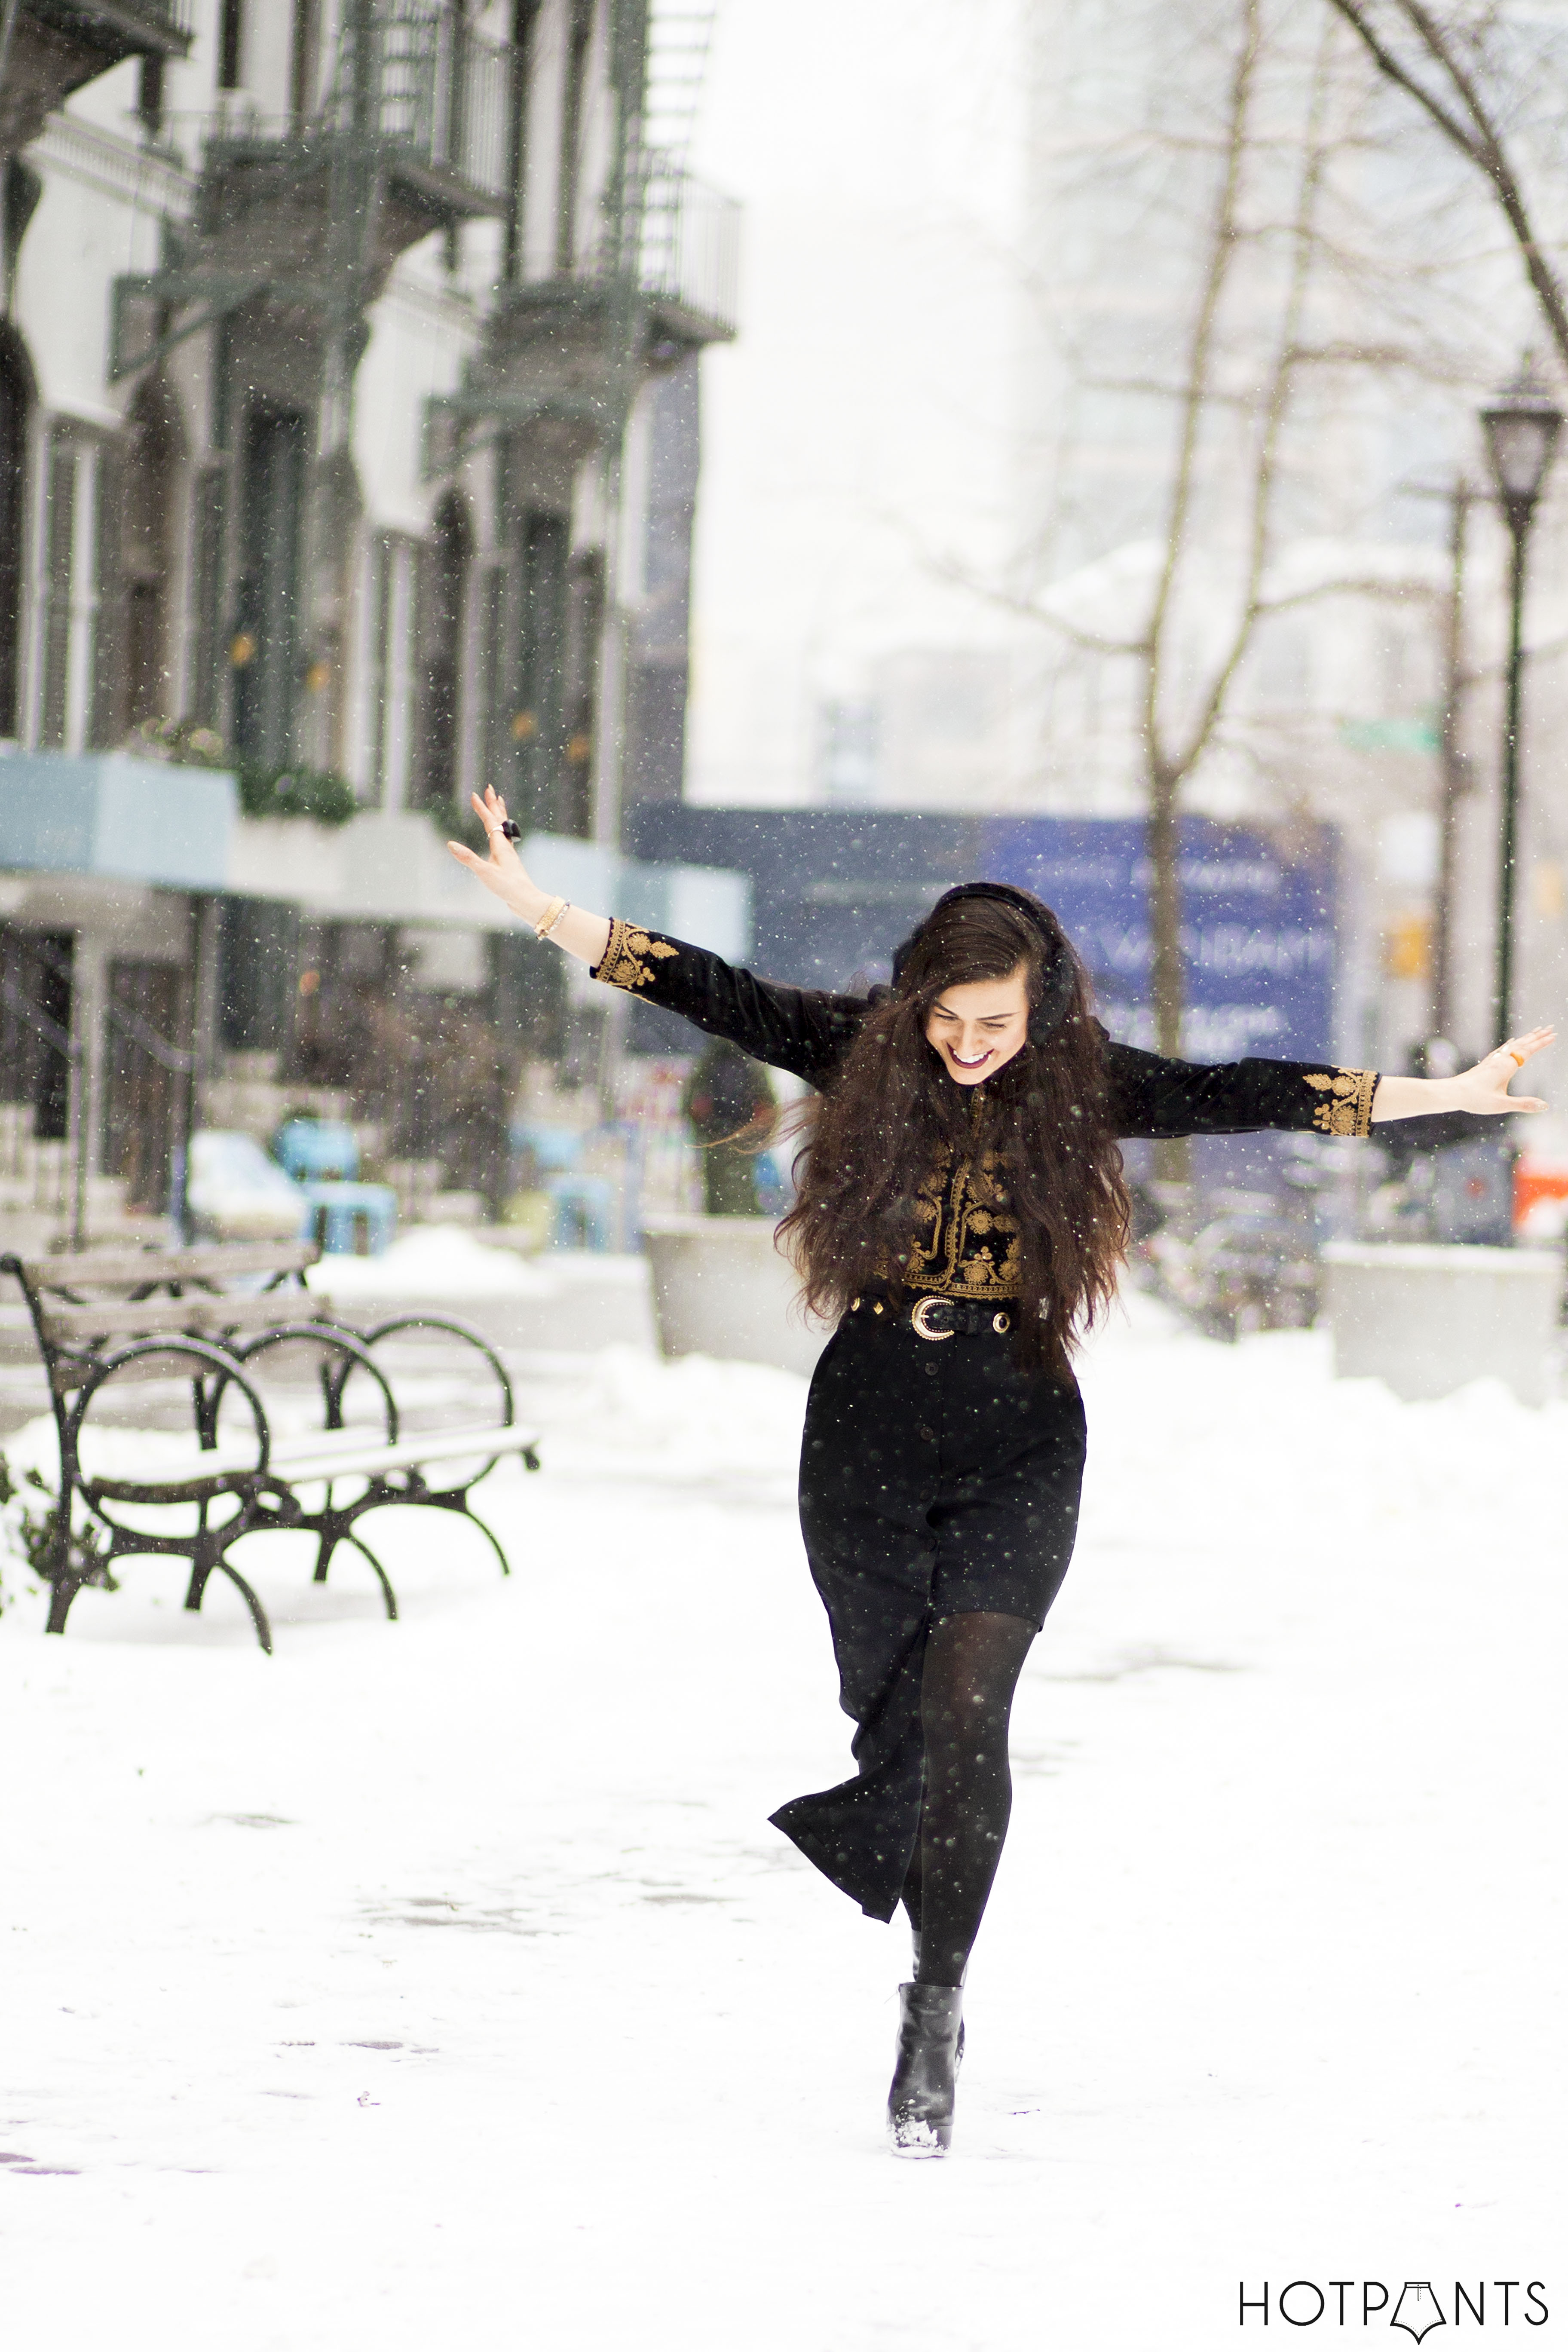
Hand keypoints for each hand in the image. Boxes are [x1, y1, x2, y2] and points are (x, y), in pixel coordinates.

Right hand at [445, 788, 546, 922]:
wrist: (525, 901)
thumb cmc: (508, 887)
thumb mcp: (485, 873)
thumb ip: (468, 858)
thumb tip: (450, 844)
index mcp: (501, 845)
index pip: (490, 821)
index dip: (482, 808)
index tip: (474, 794)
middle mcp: (506, 846)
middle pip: (500, 820)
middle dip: (493, 804)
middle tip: (490, 789)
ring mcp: (508, 854)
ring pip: (503, 828)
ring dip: (499, 814)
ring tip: (498, 804)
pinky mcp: (508, 862)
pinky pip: (503, 839)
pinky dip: (500, 830)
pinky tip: (498, 836)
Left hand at [1450, 1026, 1553, 1114]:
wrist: (1451, 1093)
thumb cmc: (1474, 1099)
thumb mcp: (1501, 1105)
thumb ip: (1524, 1104)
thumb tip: (1545, 1106)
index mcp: (1505, 1067)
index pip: (1527, 1051)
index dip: (1541, 1043)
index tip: (1554, 1035)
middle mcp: (1499, 1060)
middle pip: (1521, 1044)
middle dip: (1537, 1036)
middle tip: (1550, 1027)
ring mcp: (1492, 1061)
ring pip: (1512, 1045)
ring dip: (1526, 1038)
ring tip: (1535, 1032)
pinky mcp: (1485, 1064)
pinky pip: (1502, 1049)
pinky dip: (1511, 1044)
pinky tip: (1511, 1042)